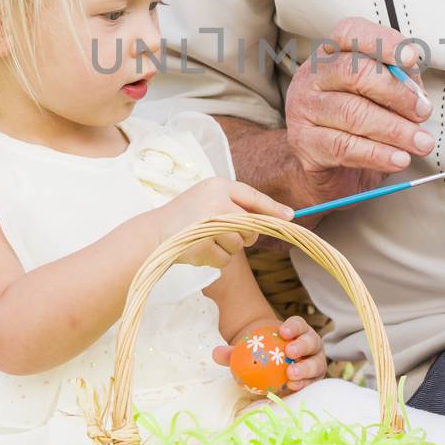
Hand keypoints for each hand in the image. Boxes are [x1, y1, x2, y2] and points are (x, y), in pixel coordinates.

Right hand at [155, 177, 292, 270]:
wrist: (154, 233)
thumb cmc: (187, 217)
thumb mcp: (210, 200)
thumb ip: (236, 206)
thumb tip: (274, 219)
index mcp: (218, 185)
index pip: (253, 196)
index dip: (273, 208)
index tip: (291, 217)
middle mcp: (215, 201)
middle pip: (250, 225)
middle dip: (244, 235)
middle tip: (225, 234)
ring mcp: (208, 223)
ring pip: (239, 244)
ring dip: (227, 248)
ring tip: (206, 240)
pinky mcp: (201, 244)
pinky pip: (225, 259)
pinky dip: (216, 259)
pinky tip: (200, 250)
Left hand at [212, 314, 327, 390]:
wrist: (273, 372)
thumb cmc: (262, 356)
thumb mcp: (247, 352)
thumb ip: (232, 353)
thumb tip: (215, 353)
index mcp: (297, 332)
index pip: (299, 325)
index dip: (293, 327)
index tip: (282, 332)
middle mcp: (310, 346)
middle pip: (311, 342)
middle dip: (302, 346)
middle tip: (289, 352)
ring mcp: (314, 363)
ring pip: (316, 364)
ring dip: (305, 368)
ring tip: (291, 375)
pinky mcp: (314, 380)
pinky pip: (312, 382)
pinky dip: (304, 384)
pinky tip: (293, 388)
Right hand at [284, 16, 434, 207]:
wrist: (328, 168)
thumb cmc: (360, 123)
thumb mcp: (382, 96)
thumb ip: (400, 83)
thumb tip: (417, 91)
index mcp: (331, 55)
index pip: (350, 33)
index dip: (382, 41)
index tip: (410, 58)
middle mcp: (312, 76)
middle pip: (353, 71)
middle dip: (396, 93)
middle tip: (423, 112)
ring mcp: (303, 109)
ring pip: (352, 113)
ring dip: (394, 130)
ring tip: (422, 143)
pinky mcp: (303, 143)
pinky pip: (344, 147)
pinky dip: (377, 154)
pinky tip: (399, 159)